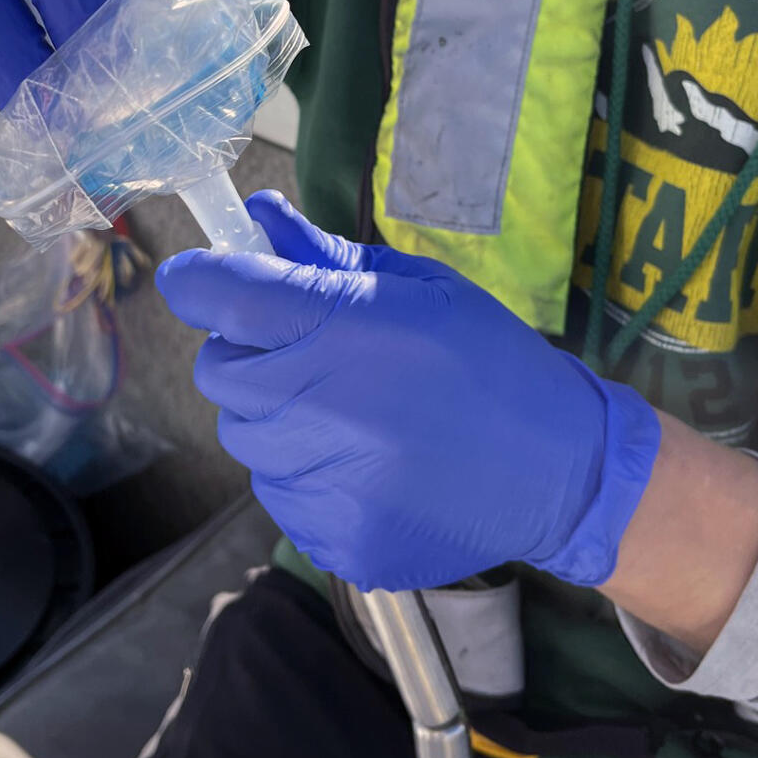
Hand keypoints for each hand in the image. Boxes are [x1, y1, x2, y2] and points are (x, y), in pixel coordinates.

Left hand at [156, 193, 660, 591]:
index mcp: (344, 328)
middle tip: (309, 353)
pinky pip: (280, 495)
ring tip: (352, 415)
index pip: (220, 296)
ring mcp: (324, 484)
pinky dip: (307, 475)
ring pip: (245, 437)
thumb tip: (257, 217)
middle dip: (248, 353)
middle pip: (218, 372)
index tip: (200, 278)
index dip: (196, 279)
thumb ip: (327, 257)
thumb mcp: (419, 287)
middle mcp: (321, 408)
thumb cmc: (490, 360)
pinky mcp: (334, 540)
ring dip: (277, 418)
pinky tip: (367, 464)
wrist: (561, 469)